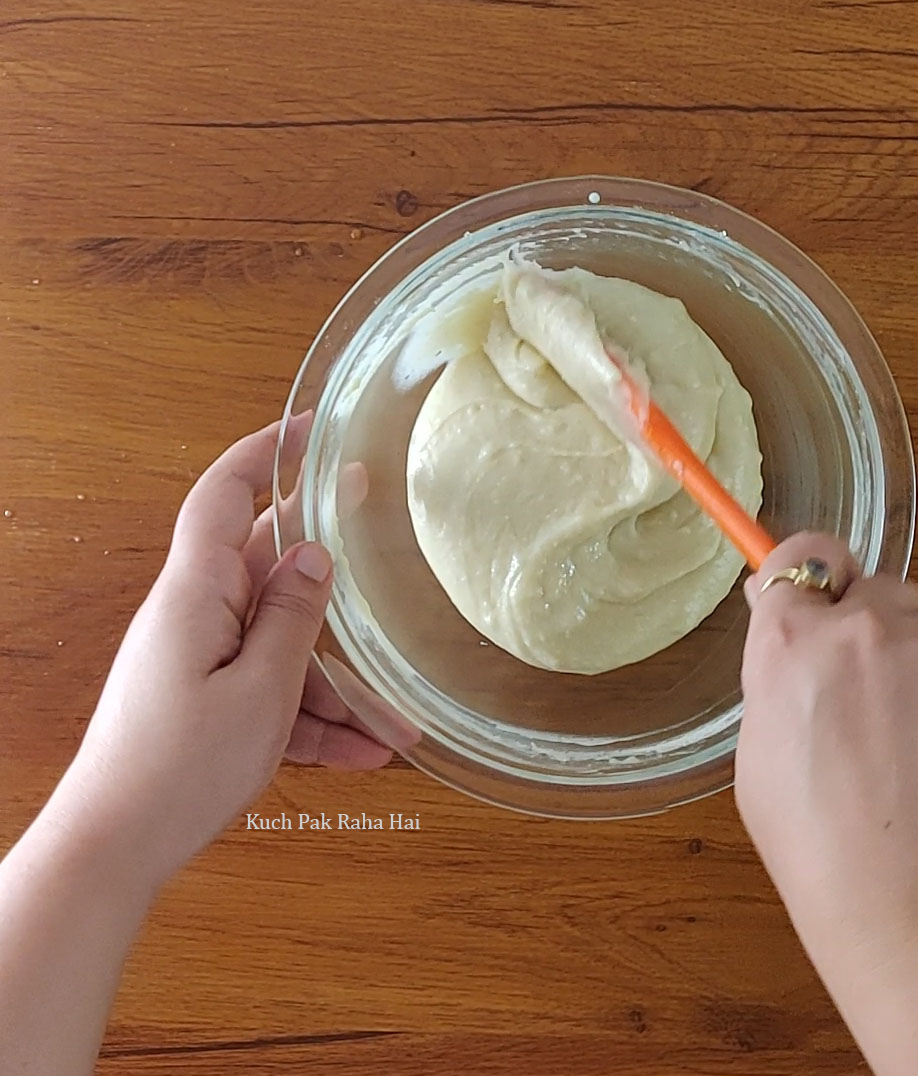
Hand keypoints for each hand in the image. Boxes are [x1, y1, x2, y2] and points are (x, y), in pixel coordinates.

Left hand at [50, 417, 392, 888]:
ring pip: (282, 644)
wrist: (116, 849)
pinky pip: (271, 693)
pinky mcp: (209, 701)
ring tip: (394, 723)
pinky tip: (364, 754)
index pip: (226, 496)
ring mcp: (203, 660)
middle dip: (331, 574)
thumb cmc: (179, 767)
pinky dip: (314, 719)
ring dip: (337, 681)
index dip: (267, 453)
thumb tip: (315, 555)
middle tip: (383, 544)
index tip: (313, 430)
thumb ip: (293, 617)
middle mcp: (197, 616)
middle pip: (271, 571)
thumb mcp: (259, 690)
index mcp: (198, 593)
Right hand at [736, 532, 917, 930]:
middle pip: (881, 589)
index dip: (814, 570)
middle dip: (882, 629)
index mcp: (790, 643)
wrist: (916, 904)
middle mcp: (864, 629)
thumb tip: (797, 643)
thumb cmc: (823, 846)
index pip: (801, 557)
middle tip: (884, 700)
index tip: (825, 587)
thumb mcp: (761, 754)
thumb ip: (782, 679)